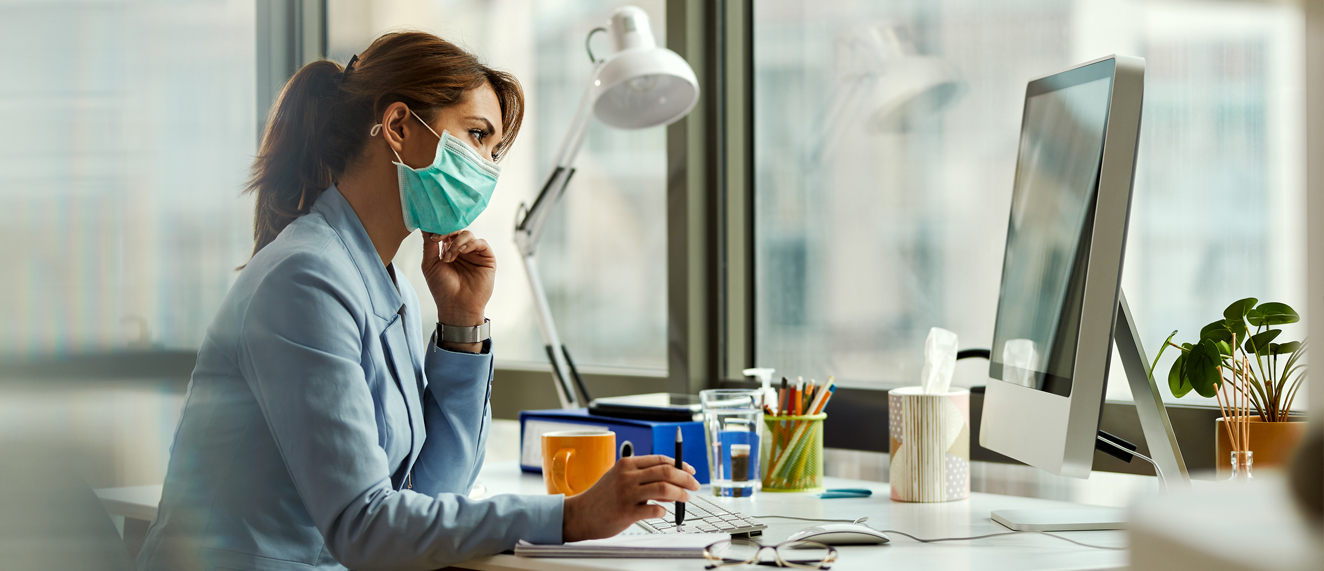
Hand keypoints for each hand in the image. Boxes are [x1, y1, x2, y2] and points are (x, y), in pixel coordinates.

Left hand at [422, 230, 493, 326]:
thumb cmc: (442, 288)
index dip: (439, 230)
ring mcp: (475, 254)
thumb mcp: (430, 264)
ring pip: (468, 234)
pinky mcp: (487, 258)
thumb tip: (424, 226)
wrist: (457, 305)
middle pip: (457, 231)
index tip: (432, 235)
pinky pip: (481, 243)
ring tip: (450, 256)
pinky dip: (470, 244)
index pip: (446, 232)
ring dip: (457, 242)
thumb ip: (429, 245)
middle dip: (447, 233)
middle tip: (438, 240)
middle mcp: (462, 251)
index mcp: (448, 251)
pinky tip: (462, 252)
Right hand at [561, 455, 699, 541]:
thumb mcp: (618, 477)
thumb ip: (642, 475)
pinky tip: (662, 512)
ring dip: (680, 494)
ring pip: (664, 489)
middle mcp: (627, 476)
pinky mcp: (626, 512)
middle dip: (685, 478)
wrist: (580, 514)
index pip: (661, 460)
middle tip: (694, 486)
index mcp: (627, 464)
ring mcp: (627, 494)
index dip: (680, 465)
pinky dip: (663, 511)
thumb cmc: (602, 497)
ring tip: (684, 499)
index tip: (691, 472)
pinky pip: (654, 510)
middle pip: (666, 472)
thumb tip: (673, 480)